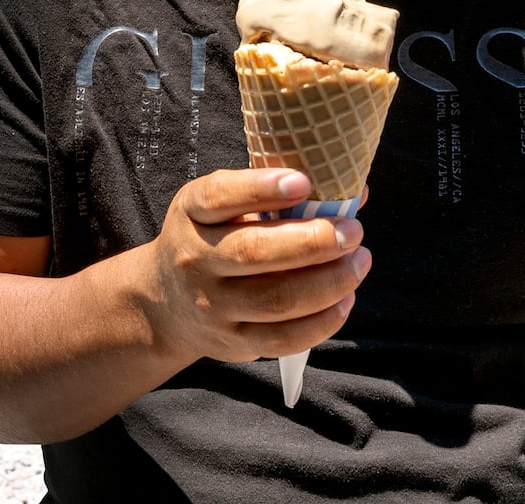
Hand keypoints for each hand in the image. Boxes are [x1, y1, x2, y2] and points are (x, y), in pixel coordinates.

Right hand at [137, 168, 369, 367]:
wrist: (165, 302)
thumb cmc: (211, 238)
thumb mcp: (223, 206)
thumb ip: (276, 194)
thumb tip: (352, 192)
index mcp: (192, 213)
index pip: (220, 197)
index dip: (262, 188)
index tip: (304, 181)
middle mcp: (196, 259)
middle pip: (254, 252)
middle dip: (313, 241)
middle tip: (353, 231)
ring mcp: (212, 306)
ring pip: (276, 300)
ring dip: (329, 281)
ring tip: (359, 262)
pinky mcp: (233, 343)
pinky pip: (283, 339)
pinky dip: (322, 321)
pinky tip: (345, 299)